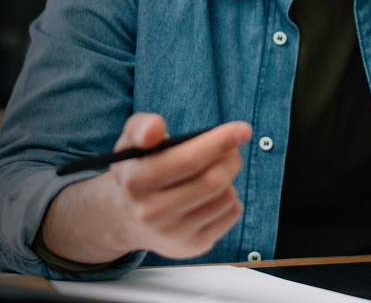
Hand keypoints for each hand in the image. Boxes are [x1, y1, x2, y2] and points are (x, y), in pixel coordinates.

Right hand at [103, 113, 250, 259]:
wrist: (127, 218)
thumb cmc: (137, 170)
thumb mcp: (129, 143)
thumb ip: (142, 127)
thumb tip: (156, 127)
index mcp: (136, 181)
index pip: (188, 160)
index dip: (219, 142)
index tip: (242, 129)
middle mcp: (152, 211)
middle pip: (211, 182)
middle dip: (231, 159)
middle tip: (233, 149)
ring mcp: (174, 232)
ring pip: (225, 198)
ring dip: (229, 177)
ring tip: (218, 170)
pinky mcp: (192, 245)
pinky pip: (230, 214)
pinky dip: (231, 196)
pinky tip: (215, 192)